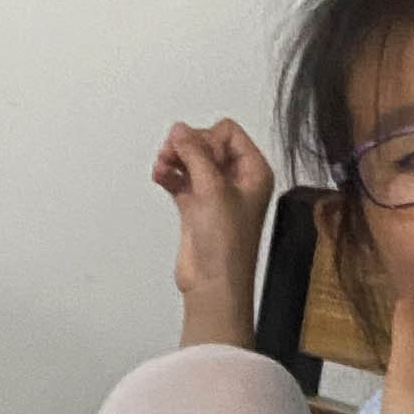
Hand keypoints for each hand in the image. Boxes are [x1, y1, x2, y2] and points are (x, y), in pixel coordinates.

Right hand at [152, 117, 273, 346]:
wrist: (213, 283)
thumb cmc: (227, 246)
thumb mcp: (213, 190)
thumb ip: (196, 154)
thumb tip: (180, 130)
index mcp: (253, 172)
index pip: (228, 133)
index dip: (207, 137)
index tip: (194, 152)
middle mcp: (236, 181)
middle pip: (207, 144)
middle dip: (187, 146)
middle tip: (172, 154)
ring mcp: (215, 194)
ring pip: (191, 161)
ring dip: (174, 159)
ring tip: (162, 165)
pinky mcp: (196, 207)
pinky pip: (180, 179)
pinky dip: (169, 174)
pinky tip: (160, 176)